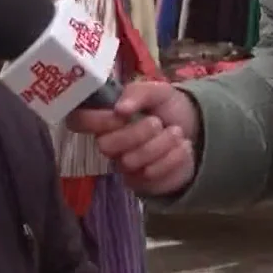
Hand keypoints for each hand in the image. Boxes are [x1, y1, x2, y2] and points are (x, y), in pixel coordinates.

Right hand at [65, 81, 197, 196]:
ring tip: (176, 132)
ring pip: (129, 161)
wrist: (194, 129)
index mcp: (106, 117)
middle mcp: (109, 142)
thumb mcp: (157, 90)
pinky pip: (150, 175)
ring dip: (161, 144)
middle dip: (136, 133)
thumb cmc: (167, 107)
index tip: (122, 115)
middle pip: (104, 146)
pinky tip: (182, 147)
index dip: (97, 120)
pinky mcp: (142, 182)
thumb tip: (120, 108)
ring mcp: (124, 165)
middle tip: (157, 122)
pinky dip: (173, 157)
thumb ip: (137, 93)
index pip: (78, 121)